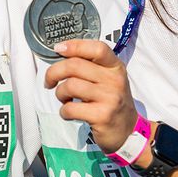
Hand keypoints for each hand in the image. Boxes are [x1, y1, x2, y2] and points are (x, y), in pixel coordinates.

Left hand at [43, 39, 138, 153]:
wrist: (127, 131)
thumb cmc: (111, 101)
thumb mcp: (108, 79)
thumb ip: (90, 66)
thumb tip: (61, 52)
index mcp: (115, 67)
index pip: (97, 48)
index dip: (75, 45)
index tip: (58, 48)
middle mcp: (114, 80)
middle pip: (75, 66)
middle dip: (54, 72)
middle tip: (50, 81)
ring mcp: (110, 98)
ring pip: (70, 86)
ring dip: (60, 93)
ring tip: (65, 99)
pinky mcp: (102, 116)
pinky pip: (70, 108)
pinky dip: (64, 111)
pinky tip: (69, 113)